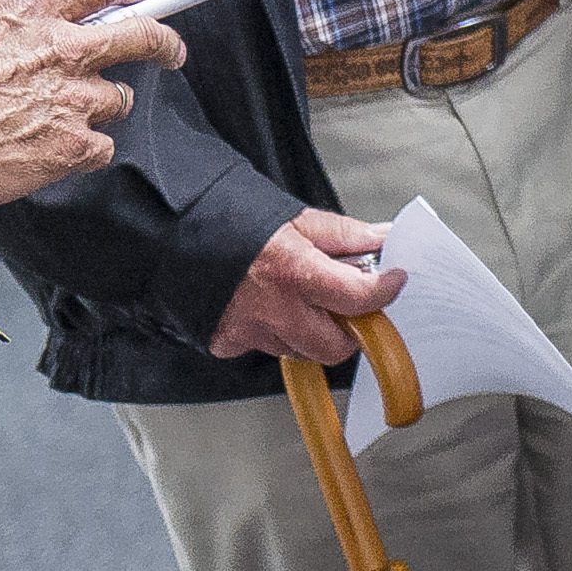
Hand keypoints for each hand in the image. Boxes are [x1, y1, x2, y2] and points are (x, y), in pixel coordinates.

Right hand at [0, 0, 180, 211]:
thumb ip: (3, 20)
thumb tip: (20, 20)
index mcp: (29, 10)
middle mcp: (61, 49)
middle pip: (140, 36)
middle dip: (163, 41)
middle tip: (170, 50)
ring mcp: (73, 98)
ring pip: (117, 98)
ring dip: (102, 106)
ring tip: (71, 118)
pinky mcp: (73, 144)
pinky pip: (102, 147)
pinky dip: (86, 151)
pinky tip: (59, 152)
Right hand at [208, 206, 404, 363]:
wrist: (177, 232)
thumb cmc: (234, 221)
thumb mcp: (299, 219)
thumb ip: (346, 235)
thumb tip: (384, 239)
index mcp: (295, 272)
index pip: (359, 298)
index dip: (384, 291)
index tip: (394, 282)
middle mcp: (273, 309)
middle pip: (334, 347)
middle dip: (348, 330)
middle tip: (347, 306)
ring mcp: (249, 332)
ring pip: (300, 350)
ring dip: (310, 332)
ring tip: (299, 299)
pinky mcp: (228, 343)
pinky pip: (266, 348)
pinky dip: (275, 332)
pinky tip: (266, 307)